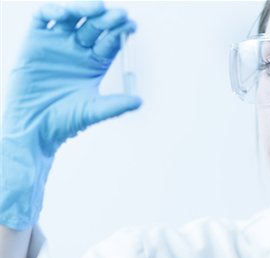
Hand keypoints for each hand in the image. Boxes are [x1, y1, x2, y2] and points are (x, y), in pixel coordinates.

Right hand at [0, 2, 141, 229]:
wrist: (28, 132)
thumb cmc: (59, 126)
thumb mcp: (89, 113)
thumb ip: (113, 107)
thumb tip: (139, 103)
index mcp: (94, 69)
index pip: (110, 44)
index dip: (119, 33)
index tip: (129, 27)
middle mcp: (78, 56)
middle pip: (96, 29)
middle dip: (106, 20)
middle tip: (116, 17)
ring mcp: (56, 50)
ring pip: (73, 20)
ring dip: (84, 11)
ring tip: (93, 10)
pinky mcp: (34, 46)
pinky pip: (44, 22)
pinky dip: (54, 13)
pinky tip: (63, 12)